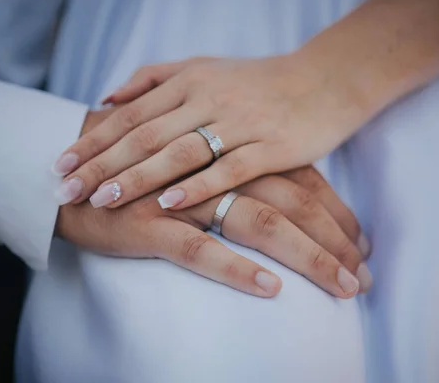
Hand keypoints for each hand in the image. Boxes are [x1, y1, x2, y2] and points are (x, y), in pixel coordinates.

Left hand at [53, 54, 368, 209]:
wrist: (325, 82)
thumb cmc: (260, 81)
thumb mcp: (205, 67)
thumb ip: (155, 78)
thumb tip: (108, 96)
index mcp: (190, 80)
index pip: (130, 113)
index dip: (94, 139)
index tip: (60, 163)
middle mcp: (208, 98)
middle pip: (144, 134)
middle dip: (101, 163)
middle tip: (65, 188)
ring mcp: (239, 122)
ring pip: (178, 152)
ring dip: (137, 177)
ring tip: (102, 199)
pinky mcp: (270, 147)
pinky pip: (228, 169)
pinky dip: (197, 185)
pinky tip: (167, 202)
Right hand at [56, 165, 371, 297]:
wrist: (74, 163)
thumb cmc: (144, 167)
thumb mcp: (197, 158)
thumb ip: (240, 168)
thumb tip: (285, 199)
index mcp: (232, 149)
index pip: (301, 180)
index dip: (336, 213)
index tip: (362, 245)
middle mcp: (216, 168)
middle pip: (292, 201)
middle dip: (335, 241)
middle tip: (363, 278)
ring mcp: (184, 196)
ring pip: (258, 222)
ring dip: (305, 256)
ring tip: (340, 287)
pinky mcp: (150, 224)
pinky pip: (199, 249)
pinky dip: (235, 268)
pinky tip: (270, 289)